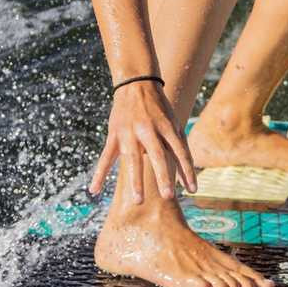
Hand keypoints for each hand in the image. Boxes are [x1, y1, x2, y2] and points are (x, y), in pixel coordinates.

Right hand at [89, 79, 198, 200]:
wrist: (136, 85)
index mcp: (167, 127)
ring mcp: (129, 133)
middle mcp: (149, 130)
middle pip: (158, 156)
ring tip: (138, 201)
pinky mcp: (114, 135)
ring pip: (132, 159)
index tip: (193, 190)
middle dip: (163, 177)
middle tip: (168, 197)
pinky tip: (94, 190)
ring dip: (135, 180)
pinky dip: (99, 174)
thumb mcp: (173, 124)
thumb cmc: (160, 110)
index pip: (181, 152)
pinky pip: (106, 157)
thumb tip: (186, 177)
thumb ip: (178, 148)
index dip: (187, 171)